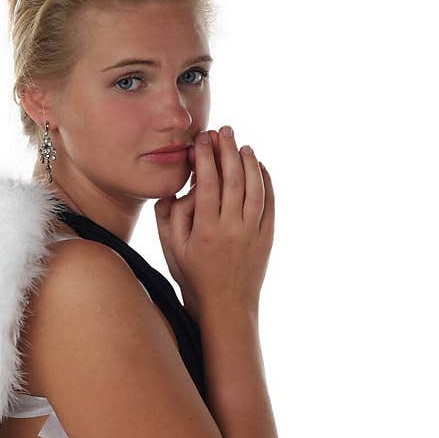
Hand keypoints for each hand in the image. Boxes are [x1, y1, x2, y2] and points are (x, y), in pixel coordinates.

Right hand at [154, 125, 274, 317]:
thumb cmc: (193, 276)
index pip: (208, 183)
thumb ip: (169, 216)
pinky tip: (259, 167)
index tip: (203, 139)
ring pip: (255, 188)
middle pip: (234, 179)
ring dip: (249, 163)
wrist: (225, 306)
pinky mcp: (267, 237)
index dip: (206, 157)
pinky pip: (270, 203)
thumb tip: (177, 188)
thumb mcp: (172, 249)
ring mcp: (253, 233)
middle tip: (224, 131)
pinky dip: (266, 181)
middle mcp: (232, 229)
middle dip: (228, 150)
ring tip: (241, 144)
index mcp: (206, 230)